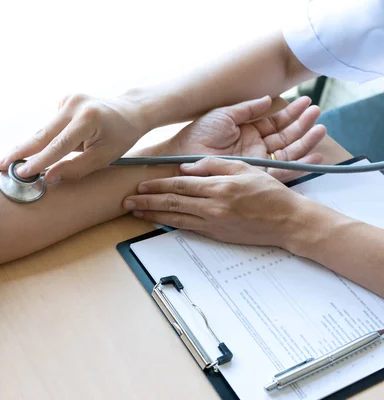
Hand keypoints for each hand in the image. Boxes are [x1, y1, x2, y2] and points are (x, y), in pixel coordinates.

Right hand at [0, 93, 147, 182]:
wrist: (130, 110)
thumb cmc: (119, 137)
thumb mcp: (103, 158)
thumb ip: (76, 168)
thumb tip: (48, 177)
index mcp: (88, 119)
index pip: (59, 146)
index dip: (38, 161)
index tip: (21, 173)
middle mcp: (75, 104)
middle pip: (42, 134)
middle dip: (20, 151)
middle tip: (1, 165)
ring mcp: (68, 98)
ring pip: (45, 130)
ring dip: (33, 147)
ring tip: (12, 162)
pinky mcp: (64, 98)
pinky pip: (52, 125)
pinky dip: (51, 137)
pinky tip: (66, 139)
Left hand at [123, 157, 315, 248]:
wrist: (287, 221)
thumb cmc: (269, 193)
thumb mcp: (245, 168)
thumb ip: (214, 165)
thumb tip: (186, 167)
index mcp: (219, 187)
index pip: (180, 184)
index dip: (158, 185)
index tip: (141, 184)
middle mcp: (213, 206)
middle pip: (172, 202)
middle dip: (147, 201)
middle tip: (127, 201)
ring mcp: (213, 223)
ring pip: (176, 217)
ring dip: (153, 214)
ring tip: (135, 212)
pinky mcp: (216, 234)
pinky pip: (188, 227)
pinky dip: (170, 223)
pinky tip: (157, 221)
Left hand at [153, 96, 325, 181]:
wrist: (183, 157)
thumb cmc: (197, 136)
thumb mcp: (223, 116)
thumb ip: (247, 109)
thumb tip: (268, 99)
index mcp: (247, 132)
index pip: (275, 122)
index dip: (291, 112)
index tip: (306, 102)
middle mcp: (254, 148)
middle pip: (285, 136)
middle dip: (302, 124)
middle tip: (318, 112)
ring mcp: (256, 163)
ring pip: (287, 152)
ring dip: (305, 140)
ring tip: (320, 127)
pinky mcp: (255, 177)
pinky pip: (282, 171)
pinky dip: (300, 164)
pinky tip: (316, 156)